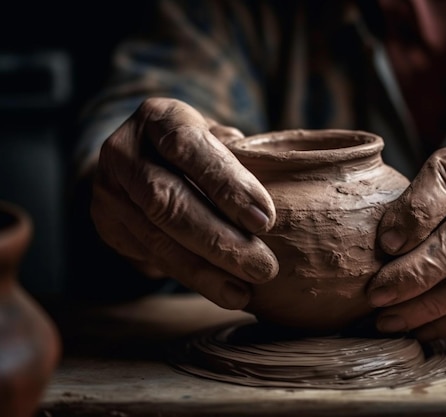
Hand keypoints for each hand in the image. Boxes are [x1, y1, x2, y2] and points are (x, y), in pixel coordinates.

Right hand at [90, 97, 278, 308]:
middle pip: (166, 199)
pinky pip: (151, 257)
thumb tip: (269, 202)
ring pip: (156, 237)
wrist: (145, 159)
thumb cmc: (202, 149)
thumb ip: (239, 159)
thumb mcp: (220, 138)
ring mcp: (109, 191)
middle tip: (263, 267)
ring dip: (205, 270)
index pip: (187, 147)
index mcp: (158, 117)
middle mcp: (123, 151)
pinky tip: (225, 291)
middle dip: (218, 239)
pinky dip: (192, 277)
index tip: (266, 219)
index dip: (226, 184)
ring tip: (245, 290)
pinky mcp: (108, 226)